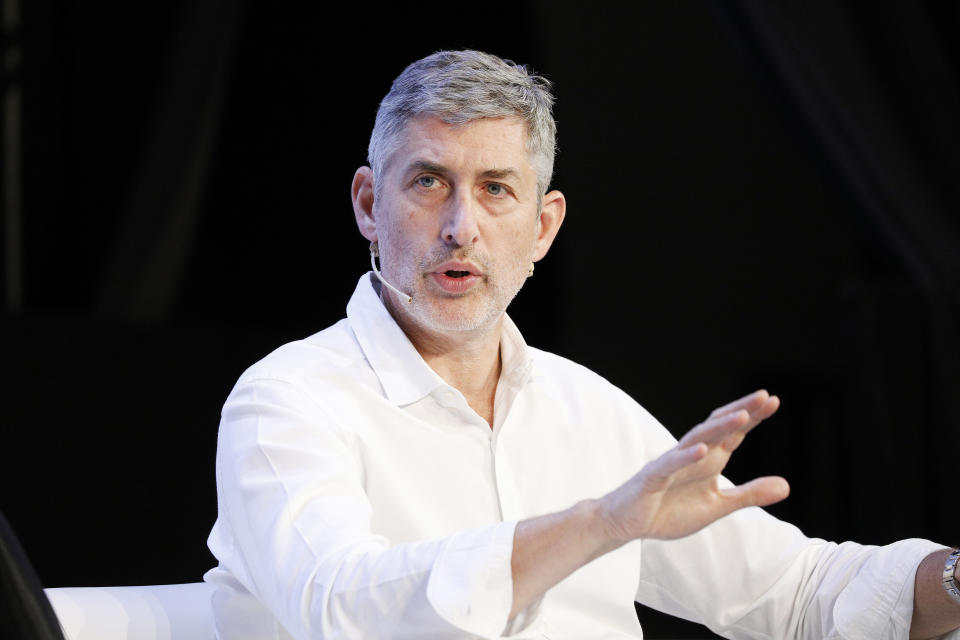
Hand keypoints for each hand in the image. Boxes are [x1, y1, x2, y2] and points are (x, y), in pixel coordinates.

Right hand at [597, 390, 788, 544]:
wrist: (627, 522)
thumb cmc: (669, 510)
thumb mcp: (717, 505)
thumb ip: (749, 494)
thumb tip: (787, 486)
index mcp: (709, 460)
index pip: (733, 433)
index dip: (752, 417)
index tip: (773, 401)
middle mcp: (691, 455)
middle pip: (717, 427)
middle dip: (740, 411)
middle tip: (764, 396)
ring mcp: (670, 464)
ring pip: (696, 440)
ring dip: (718, 428)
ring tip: (741, 417)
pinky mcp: (652, 479)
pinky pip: (669, 465)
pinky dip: (685, 457)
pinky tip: (702, 451)